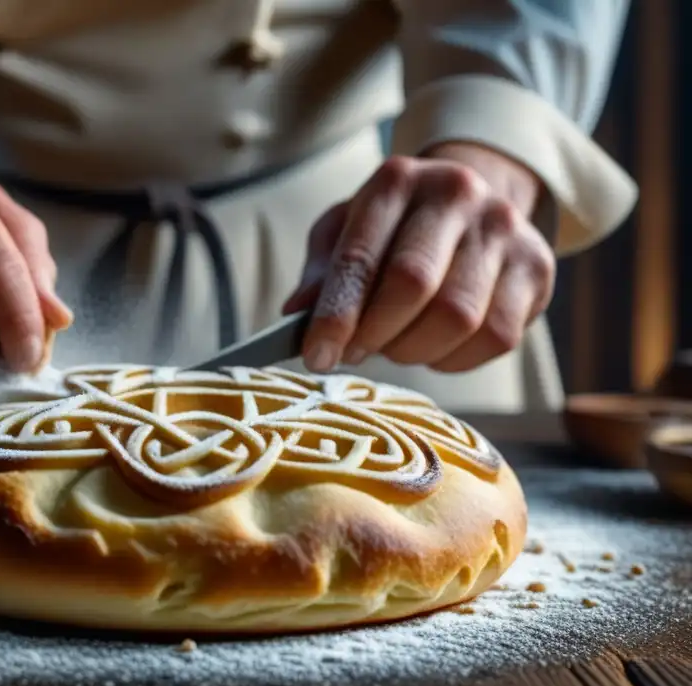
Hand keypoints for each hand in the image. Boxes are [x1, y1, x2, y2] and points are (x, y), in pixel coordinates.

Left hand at [284, 144, 554, 373]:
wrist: (471, 204)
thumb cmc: (394, 228)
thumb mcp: (345, 234)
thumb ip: (322, 275)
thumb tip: (295, 317)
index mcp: (396, 181)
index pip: (360, 257)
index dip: (336, 316)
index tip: (316, 357)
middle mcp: (456, 193)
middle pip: (413, 285)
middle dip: (376, 334)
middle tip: (355, 353)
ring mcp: (504, 228)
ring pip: (457, 317)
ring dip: (414, 350)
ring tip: (395, 345)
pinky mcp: (536, 267)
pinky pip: (496, 337)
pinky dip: (456, 359)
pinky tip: (435, 348)